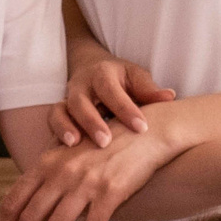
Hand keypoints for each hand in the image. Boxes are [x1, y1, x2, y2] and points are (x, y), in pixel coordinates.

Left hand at [0, 119, 177, 220]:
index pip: (13, 201)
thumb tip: (27, 212)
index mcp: (46, 163)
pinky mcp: (110, 193)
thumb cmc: (104, 147)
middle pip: (30, 219)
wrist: (144, 134)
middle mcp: (61, 173)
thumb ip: (46, 177)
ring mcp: (85, 183)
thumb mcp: (67, 154)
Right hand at [51, 59, 175, 148]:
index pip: (112, 89)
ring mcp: (66, 98)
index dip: (125, 109)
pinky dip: (56, 134)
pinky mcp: (58, 112)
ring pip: (60, 110)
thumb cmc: (122, 80)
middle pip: (81, 101)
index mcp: (103, 73)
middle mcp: (81, 84)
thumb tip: (169, 97)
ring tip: (75, 145)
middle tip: (105, 142)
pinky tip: (67, 150)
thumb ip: (149, 90)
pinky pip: (51, 121)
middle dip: (92, 121)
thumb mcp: (137, 78)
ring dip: (67, 127)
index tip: (142, 128)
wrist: (94, 71)